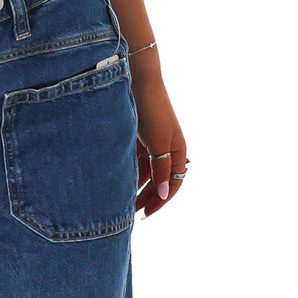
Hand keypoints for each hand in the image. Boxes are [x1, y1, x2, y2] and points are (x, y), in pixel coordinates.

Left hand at [133, 77, 187, 219]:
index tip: (145, 215)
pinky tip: (119, 182)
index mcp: (178, 152)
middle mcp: (168, 149)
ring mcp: (153, 143)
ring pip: (147, 172)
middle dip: (147, 198)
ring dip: (137, 186)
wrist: (137, 81)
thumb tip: (163, 194)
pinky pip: (137, 161)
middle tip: (131, 214)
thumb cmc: (151, 111)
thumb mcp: (158, 144)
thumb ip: (161, 169)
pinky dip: (130, 172)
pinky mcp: (140, 137)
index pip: (173, 185)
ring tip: (122, 201)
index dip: (160, 201)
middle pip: (159, 181)